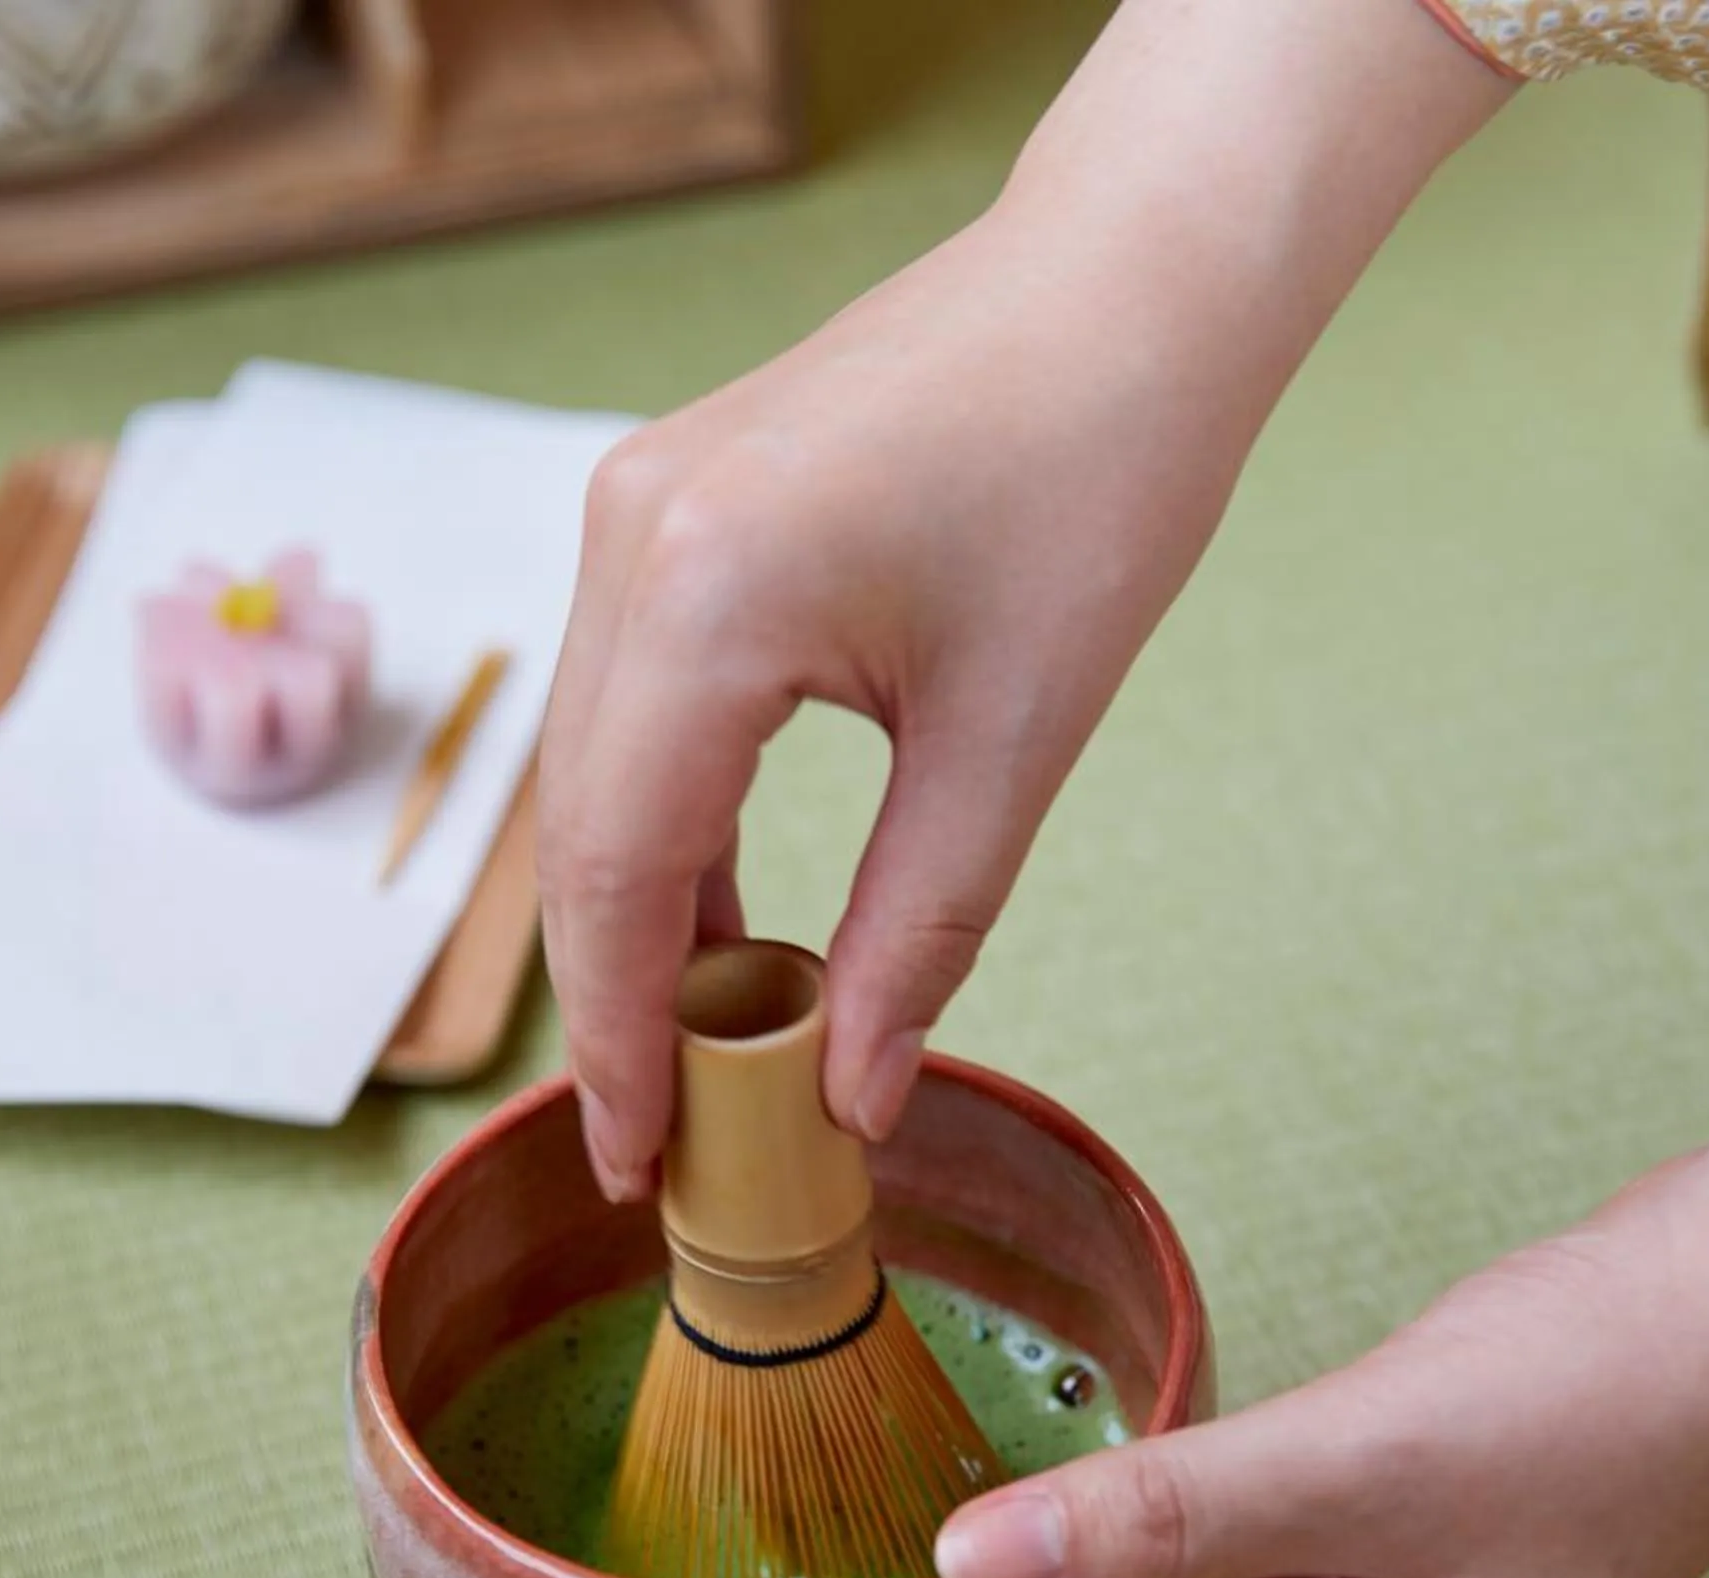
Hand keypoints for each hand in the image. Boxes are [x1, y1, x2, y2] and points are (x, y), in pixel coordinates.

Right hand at [538, 0, 1514, 1197]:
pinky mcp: (666, 500)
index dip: (621, 1040)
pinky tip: (728, 919)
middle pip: (581, 827)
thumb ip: (920, 932)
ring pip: (593, 767)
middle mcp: (626, 538)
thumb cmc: (1101, 470)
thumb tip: (854, 1100)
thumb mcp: (1015, 735)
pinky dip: (670, 816)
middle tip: (662, 1141)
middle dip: (616, 996)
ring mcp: (632, 506)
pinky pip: (632, 697)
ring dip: (639, 911)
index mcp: (703, 595)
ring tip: (700, 1053)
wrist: (1127, 278)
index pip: (618, 872)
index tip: (637, 1168)